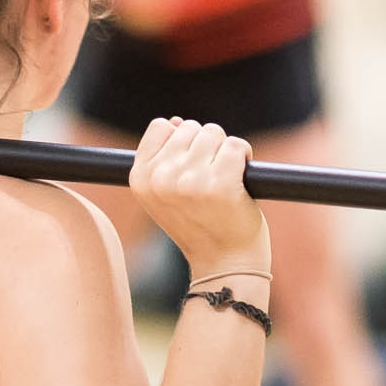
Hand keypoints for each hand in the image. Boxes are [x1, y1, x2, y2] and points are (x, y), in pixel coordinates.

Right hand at [129, 118, 269, 275]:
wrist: (224, 264)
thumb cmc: (199, 225)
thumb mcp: (166, 194)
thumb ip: (164, 157)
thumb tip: (175, 122)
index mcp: (140, 178)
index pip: (161, 127)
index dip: (182, 141)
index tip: (190, 167)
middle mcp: (161, 178)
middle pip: (190, 127)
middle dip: (206, 147)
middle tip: (209, 180)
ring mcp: (191, 181)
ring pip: (214, 133)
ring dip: (225, 151)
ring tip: (224, 181)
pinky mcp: (221, 185)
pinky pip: (237, 145)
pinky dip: (245, 157)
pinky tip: (241, 181)